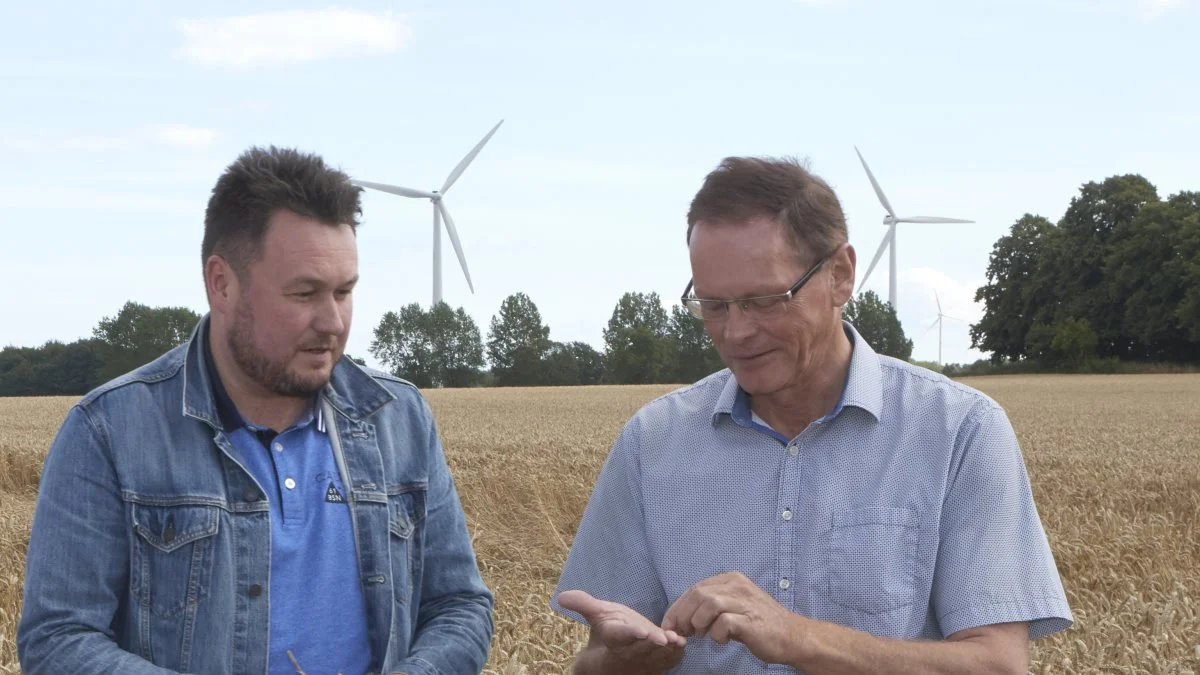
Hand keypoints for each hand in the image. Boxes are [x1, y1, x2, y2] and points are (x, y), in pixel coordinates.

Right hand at [558, 590, 685, 670]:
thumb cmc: (606, 632)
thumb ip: (583, 604)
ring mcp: (643, 662)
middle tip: (663, 638)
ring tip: (676, 641)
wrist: (612, 660)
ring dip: (666, 651)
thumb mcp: (596, 615)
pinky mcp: (657, 665)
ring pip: (655, 658)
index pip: (619, 637)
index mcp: (612, 639)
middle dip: (651, 644)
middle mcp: (627, 654)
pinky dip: (675, 656)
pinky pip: (667, 662)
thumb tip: (560, 596)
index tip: (640, 631)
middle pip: (640, 649)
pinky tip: (682, 645)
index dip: (629, 635)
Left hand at [662, 571, 806, 665]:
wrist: (792, 636)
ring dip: (698, 623)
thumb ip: (711, 607)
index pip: (695, 588)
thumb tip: (683, 619)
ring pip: (708, 604)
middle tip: (682, 632)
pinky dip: (716, 634)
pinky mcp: (750, 620)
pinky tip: (723, 640)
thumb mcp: (734, 606)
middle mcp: (737, 585)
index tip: (670, 624)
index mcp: (731, 579)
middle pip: (698, 594)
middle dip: (683, 615)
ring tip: (703, 635)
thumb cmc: (760, 623)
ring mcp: (745, 601)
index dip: (678, 607)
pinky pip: (722, 623)